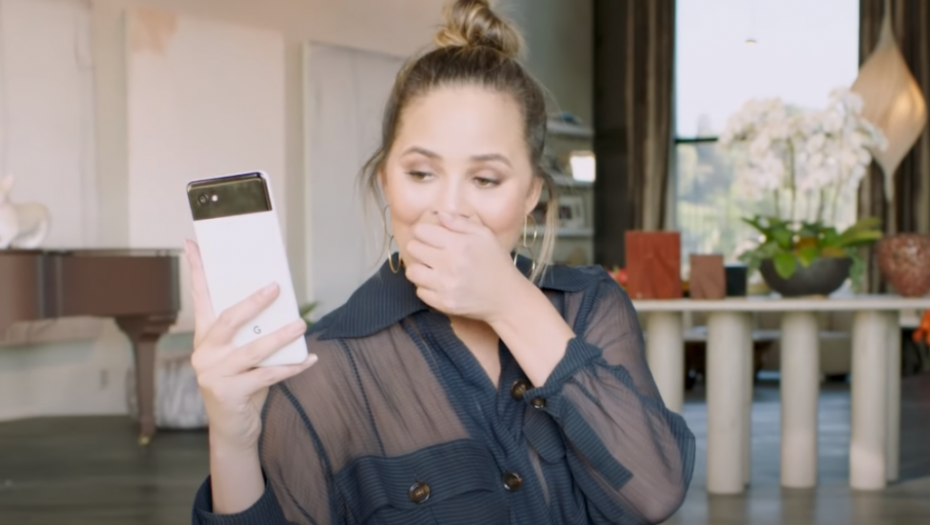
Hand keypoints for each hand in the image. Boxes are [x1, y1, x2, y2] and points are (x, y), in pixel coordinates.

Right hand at [186, 240, 316, 450]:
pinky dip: (292, 367)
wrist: (232, 430)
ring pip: (252, 349)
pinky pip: (268, 375)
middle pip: (227, 320)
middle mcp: (204, 353)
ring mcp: (214, 374)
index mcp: (205, 338)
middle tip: (275, 287)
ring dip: (280, 336)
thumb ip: (250, 334)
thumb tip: (279, 304)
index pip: (199, 298)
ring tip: (301, 324)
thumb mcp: (241, 355)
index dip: (196, 271)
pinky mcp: (229, 393)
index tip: (191, 243)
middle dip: (252, 302)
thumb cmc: (241, 384)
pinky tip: (310, 359)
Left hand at [404, 212, 522, 321]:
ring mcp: (445, 286)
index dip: (423, 231)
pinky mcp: (443, 303)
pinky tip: (438, 283)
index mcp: (458, 244)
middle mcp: (449, 265)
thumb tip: (438, 215)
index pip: (421, 231)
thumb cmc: (496, 263)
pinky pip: (420, 291)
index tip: (429, 236)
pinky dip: (426, 287)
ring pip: (411, 271)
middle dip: (420, 247)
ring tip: (430, 268)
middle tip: (430, 251)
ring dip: (419, 268)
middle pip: (413, 249)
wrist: (506, 297)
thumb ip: (460, 223)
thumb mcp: (485, 235)